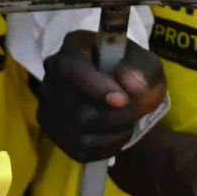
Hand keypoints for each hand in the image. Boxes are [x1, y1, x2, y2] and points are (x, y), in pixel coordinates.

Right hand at [36, 34, 170, 164]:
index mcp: (74, 46)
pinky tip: (113, 136)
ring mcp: (47, 100)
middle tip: (134, 112)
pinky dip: (102, 148)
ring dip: (111, 134)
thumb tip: (129, 82)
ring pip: (78, 132)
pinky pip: (76, 148)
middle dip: (114, 117)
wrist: (125, 99)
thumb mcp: (148, 68)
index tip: (123, 100)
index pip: (72, 67)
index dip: (95, 87)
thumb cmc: (134, 76)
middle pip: (77, 109)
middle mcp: (53, 71)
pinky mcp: (50, 125)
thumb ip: (143, 71)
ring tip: (126, 123)